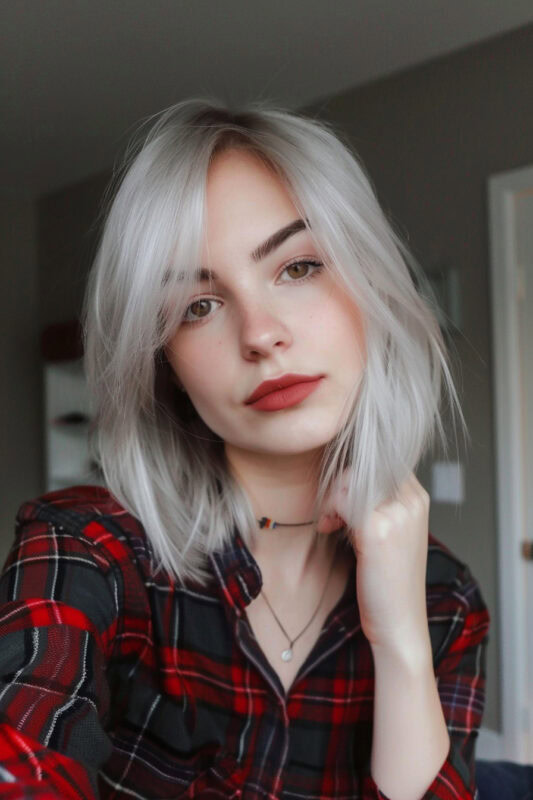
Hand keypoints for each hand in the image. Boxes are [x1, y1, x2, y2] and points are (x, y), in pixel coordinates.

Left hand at [318, 471, 430, 654]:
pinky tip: (329, 529)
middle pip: (362, 466)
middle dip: (339, 486)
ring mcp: (398, 513)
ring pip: (350, 479)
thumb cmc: (389, 581)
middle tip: (332, 514)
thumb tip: (345, 477)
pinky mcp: (378, 529)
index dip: (353, 477)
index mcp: (418, 497)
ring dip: (332, 498)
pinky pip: (342, 500)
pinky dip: (329, 511)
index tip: (342, 500)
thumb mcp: (391, 531)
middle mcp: (412, 500)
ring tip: (331, 522)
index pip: (378, 461)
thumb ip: (378, 501)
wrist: (399, 623)